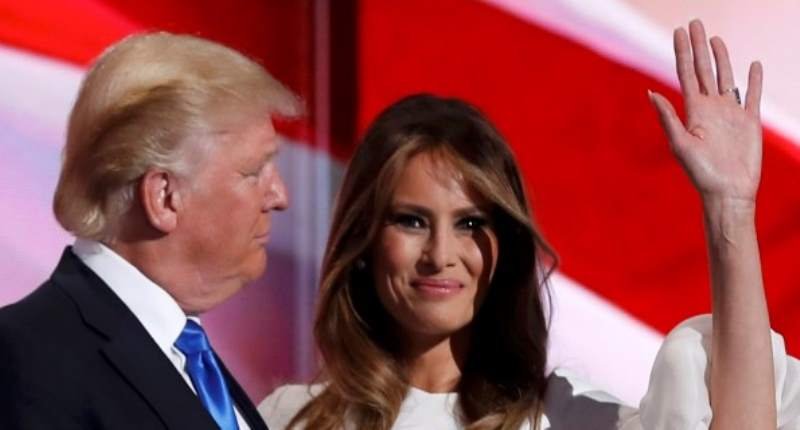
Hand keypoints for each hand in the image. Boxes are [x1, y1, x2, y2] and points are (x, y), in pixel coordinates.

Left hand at [649, 20, 762, 206]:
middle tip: (695, 23)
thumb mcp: (680, 144)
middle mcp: (710, 108)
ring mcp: (730, 113)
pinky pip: (753, 95)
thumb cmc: (701, 173)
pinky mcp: (750, 122)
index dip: (683, 52)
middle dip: (699, 46)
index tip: (679, 31)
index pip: (686, 73)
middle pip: (704, 69)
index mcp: (693, 111)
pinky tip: (753, 66)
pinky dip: (754, 80)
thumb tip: (650, 92)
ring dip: (722, 57)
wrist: (727, 192)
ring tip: (715, 39)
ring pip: (726, 77)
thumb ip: (667, 117)